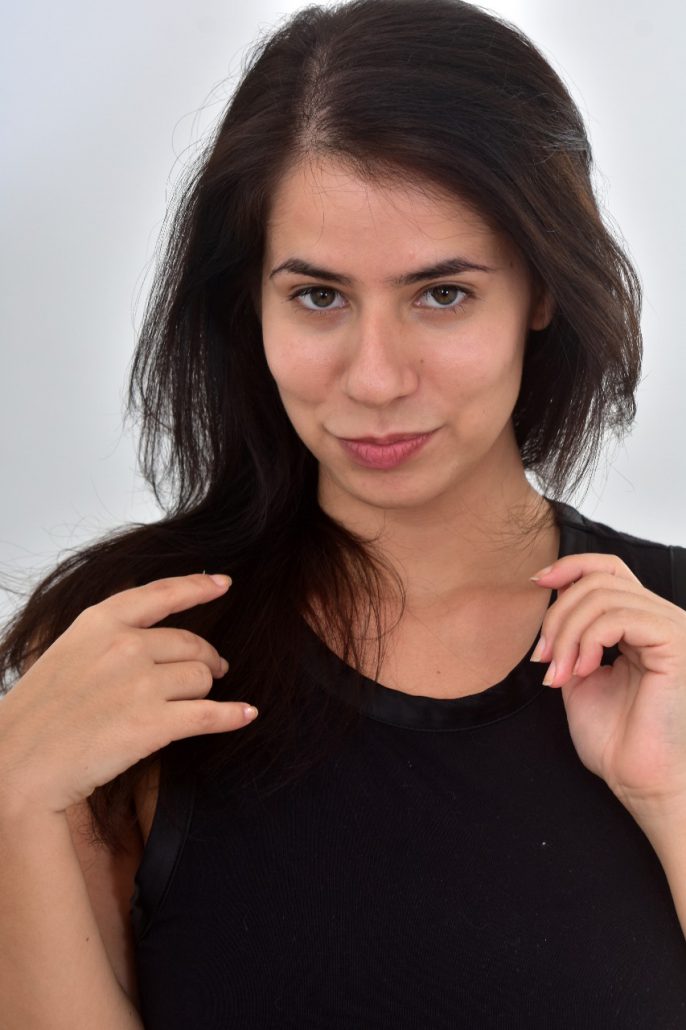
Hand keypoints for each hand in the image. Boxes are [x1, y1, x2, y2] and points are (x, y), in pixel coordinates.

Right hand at [0, 574, 257, 816]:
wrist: (16, 766)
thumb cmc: (36, 716)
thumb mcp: (65, 652)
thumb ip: (106, 637)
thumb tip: (148, 636)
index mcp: (99, 622)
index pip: (162, 594)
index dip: (198, 586)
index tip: (223, 583)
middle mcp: (125, 645)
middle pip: (191, 645)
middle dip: (207, 658)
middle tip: (214, 670)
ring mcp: (141, 684)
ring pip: (201, 679)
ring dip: (204, 692)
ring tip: (195, 703)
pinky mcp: (154, 724)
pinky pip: (210, 714)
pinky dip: (233, 715)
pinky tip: (246, 714)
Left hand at [530, 554, 685, 817]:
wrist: (637, 779)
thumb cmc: (615, 737)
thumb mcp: (578, 674)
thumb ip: (570, 637)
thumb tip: (551, 605)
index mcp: (640, 623)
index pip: (608, 569)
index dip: (570, 567)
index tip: (536, 583)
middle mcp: (660, 619)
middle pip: (597, 580)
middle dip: (557, 616)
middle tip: (543, 659)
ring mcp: (670, 627)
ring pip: (602, 596)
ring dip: (568, 634)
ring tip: (560, 673)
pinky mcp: (673, 642)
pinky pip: (618, 616)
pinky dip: (588, 639)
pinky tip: (583, 670)